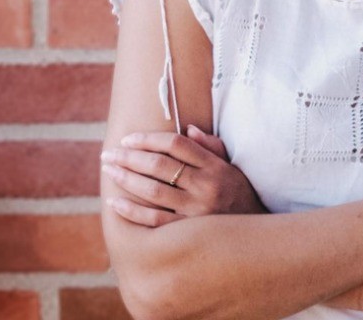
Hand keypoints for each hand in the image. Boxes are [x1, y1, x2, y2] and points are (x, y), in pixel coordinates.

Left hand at [102, 125, 266, 226]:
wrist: (254, 233)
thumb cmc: (238, 194)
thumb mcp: (230, 166)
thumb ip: (211, 146)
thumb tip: (189, 128)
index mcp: (214, 165)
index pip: (177, 144)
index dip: (150, 139)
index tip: (129, 139)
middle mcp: (204, 185)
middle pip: (161, 165)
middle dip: (130, 157)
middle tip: (108, 154)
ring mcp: (195, 210)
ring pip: (154, 191)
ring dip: (127, 180)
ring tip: (109, 171)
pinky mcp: (187, 233)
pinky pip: (154, 220)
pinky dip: (132, 211)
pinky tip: (115, 203)